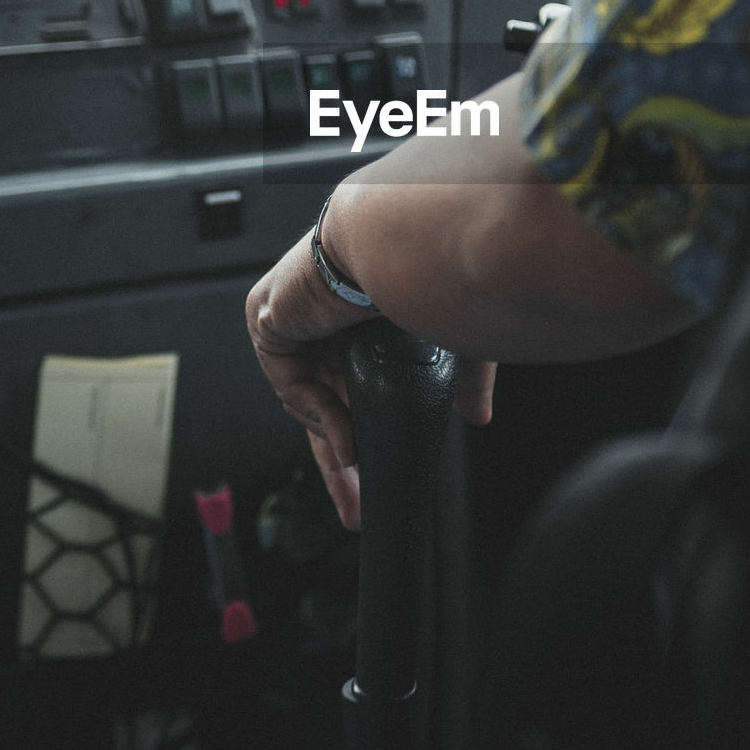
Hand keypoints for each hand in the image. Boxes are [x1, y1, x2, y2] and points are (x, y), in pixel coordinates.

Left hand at [245, 224, 495, 529]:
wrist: (397, 244)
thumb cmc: (428, 269)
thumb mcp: (454, 341)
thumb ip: (463, 379)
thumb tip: (477, 416)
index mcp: (364, 316)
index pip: (355, 386)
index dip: (363, 435)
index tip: (371, 485)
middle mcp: (328, 315)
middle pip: (325, 401)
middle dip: (339, 461)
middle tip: (357, 504)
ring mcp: (298, 317)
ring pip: (305, 399)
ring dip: (332, 442)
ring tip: (359, 468)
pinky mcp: (272, 319)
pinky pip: (289, 381)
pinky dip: (317, 411)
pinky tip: (345, 433)